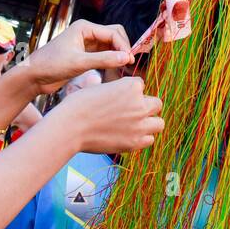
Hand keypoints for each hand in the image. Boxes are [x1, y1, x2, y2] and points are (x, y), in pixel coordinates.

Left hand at [19, 19, 133, 94]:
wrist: (34, 76)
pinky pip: (104, 54)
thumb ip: (104, 60)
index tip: (130, 61)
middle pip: (114, 35)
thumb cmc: (51, 65)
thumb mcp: (79, 63)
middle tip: (129, 63)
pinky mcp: (85, 55)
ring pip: (110, 45)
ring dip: (118, 54)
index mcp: (84, 27)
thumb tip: (127, 58)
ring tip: (124, 68)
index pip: (113, 33)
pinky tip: (115, 70)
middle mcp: (87, 32)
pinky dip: (111, 60)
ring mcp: (86, 44)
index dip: (124, 46)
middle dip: (123, 47)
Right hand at [47, 76, 161, 154]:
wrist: (70, 127)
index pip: (141, 86)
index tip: (117, 98)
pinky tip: (129, 136)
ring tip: (134, 125)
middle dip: (145, 106)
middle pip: (156, 104)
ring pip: (159, 123)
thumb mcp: (97, 87)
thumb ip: (114, 89)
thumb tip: (116, 90)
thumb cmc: (79, 105)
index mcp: (131, 86)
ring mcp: (139, 124)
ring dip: (149, 123)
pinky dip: (142, 138)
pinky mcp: (135, 142)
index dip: (129, 91)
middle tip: (130, 112)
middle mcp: (140, 104)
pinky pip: (150, 140)